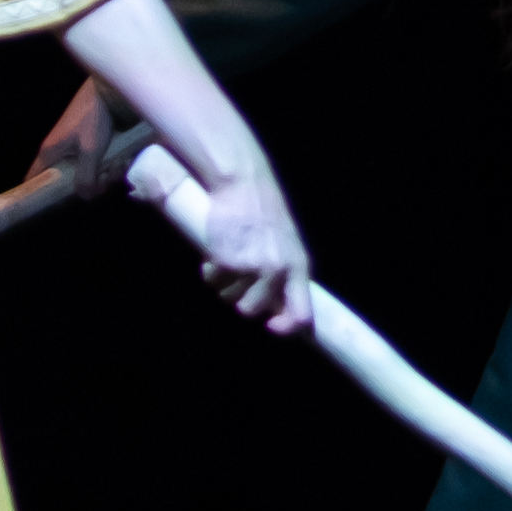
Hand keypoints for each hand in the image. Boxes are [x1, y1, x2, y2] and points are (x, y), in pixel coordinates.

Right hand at [31, 73, 129, 204]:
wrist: (109, 91)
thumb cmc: (95, 117)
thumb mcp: (91, 151)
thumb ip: (85, 177)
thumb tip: (84, 197)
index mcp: (50, 152)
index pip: (33, 179)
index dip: (40, 194)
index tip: (58, 204)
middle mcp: (59, 152)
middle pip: (67, 182)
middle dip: (89, 185)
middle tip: (106, 179)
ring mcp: (74, 148)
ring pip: (85, 174)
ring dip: (104, 174)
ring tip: (119, 165)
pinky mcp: (89, 144)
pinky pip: (95, 164)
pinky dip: (109, 164)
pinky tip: (122, 159)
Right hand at [184, 155, 311, 336]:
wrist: (241, 182)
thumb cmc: (263, 211)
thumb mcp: (286, 242)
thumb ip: (285, 273)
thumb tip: (275, 306)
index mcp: (298, 266)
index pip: (301, 315)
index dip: (286, 328)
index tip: (271, 327)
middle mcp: (278, 271)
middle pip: (253, 310)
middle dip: (241, 299)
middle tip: (238, 278)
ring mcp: (251, 267)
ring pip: (229, 297)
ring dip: (224, 283)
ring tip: (229, 256)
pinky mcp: (226, 261)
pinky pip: (212, 280)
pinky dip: (209, 270)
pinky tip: (216, 248)